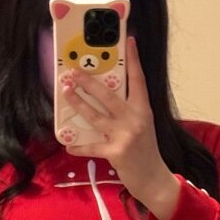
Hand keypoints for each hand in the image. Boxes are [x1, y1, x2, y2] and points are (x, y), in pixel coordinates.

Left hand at [62, 36, 178, 210]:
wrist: (153, 179)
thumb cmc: (145, 152)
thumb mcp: (143, 127)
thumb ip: (128, 112)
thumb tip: (105, 98)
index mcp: (144, 110)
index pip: (139, 80)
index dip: (134, 59)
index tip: (129, 40)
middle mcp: (135, 119)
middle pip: (108, 95)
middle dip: (88, 82)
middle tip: (73, 72)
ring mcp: (125, 135)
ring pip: (95, 115)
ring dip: (78, 103)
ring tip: (65, 92)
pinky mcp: (116, 152)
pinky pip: (92, 147)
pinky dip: (78, 146)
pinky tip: (67, 144)